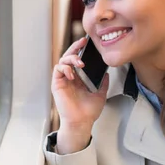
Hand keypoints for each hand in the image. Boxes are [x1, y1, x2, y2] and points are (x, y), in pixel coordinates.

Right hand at [52, 37, 109, 151]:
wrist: (82, 122)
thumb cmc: (88, 111)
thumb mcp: (100, 94)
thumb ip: (103, 83)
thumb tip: (107, 73)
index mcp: (79, 78)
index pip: (78, 59)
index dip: (81, 50)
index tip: (88, 42)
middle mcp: (70, 77)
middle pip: (69, 56)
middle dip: (75, 47)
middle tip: (82, 42)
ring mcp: (63, 80)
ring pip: (62, 60)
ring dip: (71, 58)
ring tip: (80, 63)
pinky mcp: (57, 84)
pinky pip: (58, 70)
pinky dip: (64, 68)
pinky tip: (72, 73)